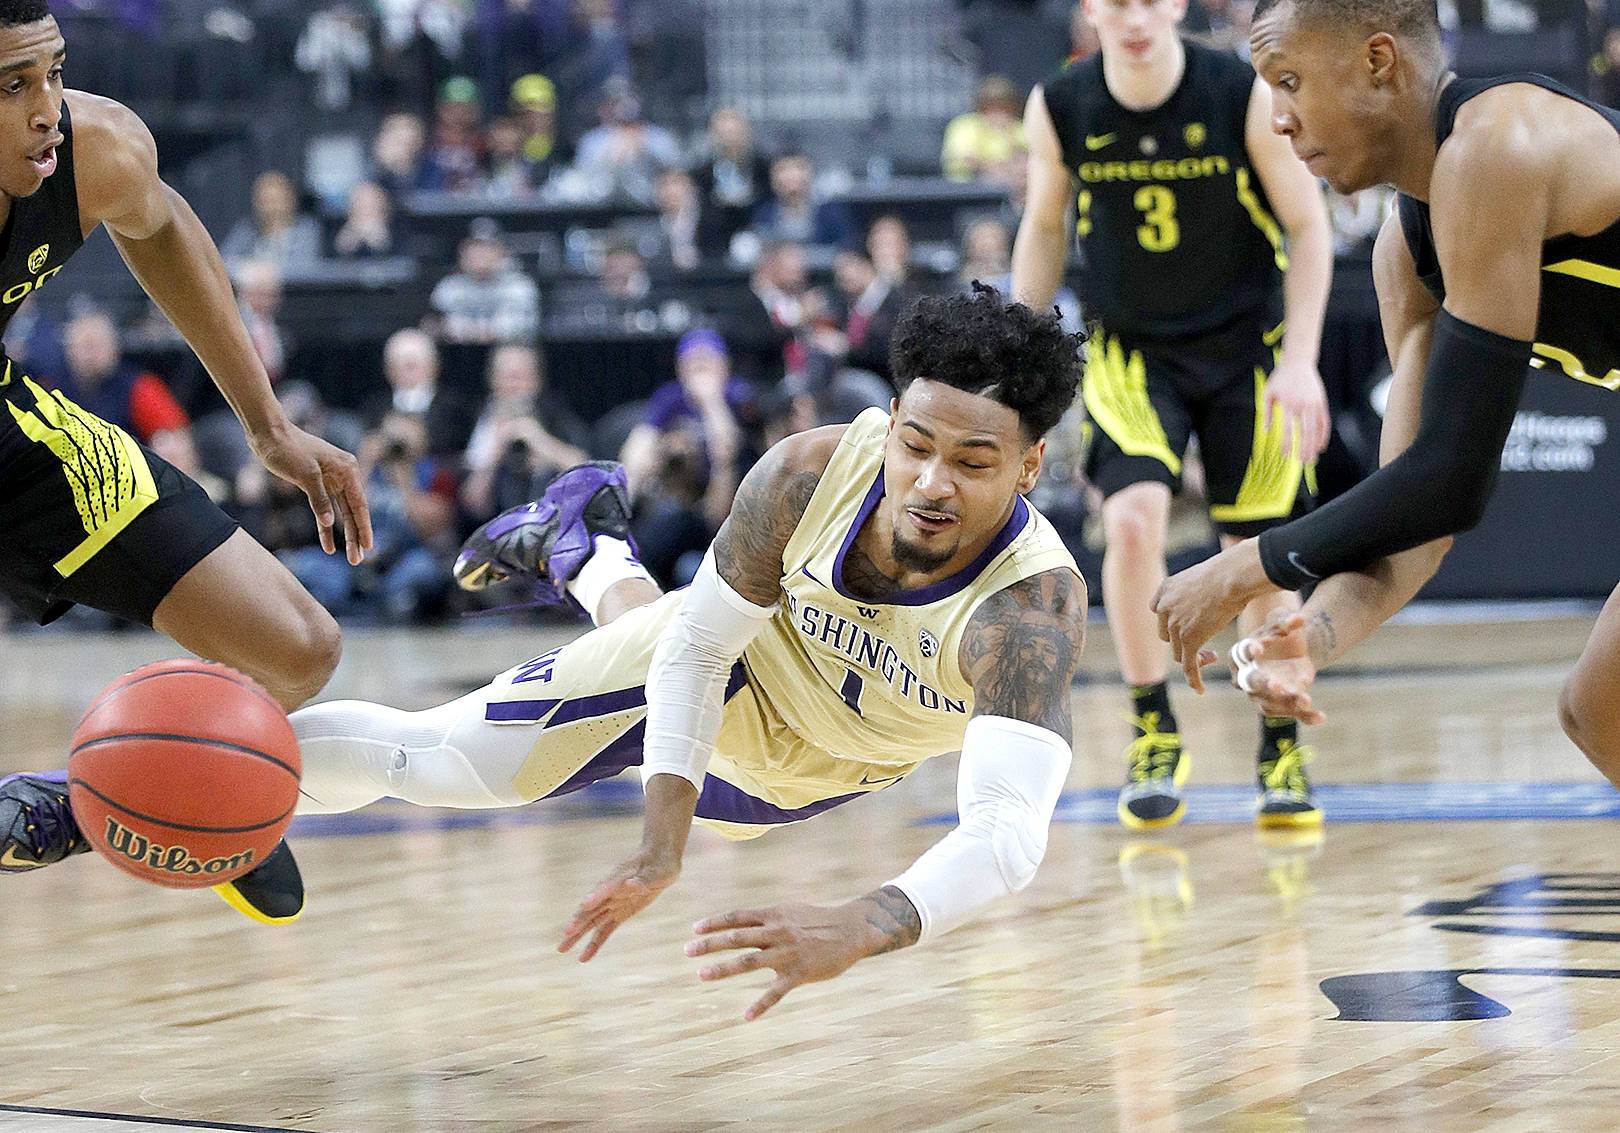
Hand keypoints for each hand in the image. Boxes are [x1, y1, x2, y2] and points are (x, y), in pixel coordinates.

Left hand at [250, 421, 372, 563]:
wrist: (268, 433)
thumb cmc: (288, 448)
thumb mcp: (305, 474)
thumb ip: (319, 499)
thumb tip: (330, 522)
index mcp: (347, 469)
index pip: (360, 504)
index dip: (364, 527)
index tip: (368, 547)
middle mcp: (343, 476)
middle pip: (353, 512)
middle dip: (356, 537)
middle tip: (358, 561)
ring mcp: (330, 481)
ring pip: (341, 514)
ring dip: (344, 536)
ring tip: (350, 558)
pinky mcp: (316, 485)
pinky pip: (325, 510)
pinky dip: (325, 527)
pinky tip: (327, 545)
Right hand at [559, 850, 680, 961]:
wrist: (659, 861)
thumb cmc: (658, 863)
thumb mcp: (657, 871)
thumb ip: (643, 880)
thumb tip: (629, 885)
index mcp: (618, 877)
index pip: (605, 887)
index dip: (596, 896)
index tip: (586, 904)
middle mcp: (610, 891)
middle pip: (592, 907)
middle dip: (579, 920)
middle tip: (567, 932)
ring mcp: (613, 903)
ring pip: (591, 922)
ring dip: (577, 935)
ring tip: (561, 949)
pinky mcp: (619, 914)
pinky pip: (604, 931)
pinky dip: (594, 944)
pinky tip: (583, 957)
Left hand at [686, 902, 869, 1020]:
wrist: (851, 930)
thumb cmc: (818, 921)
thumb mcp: (790, 911)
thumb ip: (766, 918)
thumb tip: (739, 922)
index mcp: (774, 915)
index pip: (737, 917)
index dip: (714, 923)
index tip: (694, 929)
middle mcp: (777, 932)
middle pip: (736, 937)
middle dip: (709, 944)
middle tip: (687, 951)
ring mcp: (787, 953)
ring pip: (749, 961)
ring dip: (723, 969)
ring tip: (701, 975)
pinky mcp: (799, 974)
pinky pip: (776, 992)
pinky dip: (760, 1005)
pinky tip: (746, 1016)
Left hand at [1151, 540, 1274, 691]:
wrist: (1232, 576)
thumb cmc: (1229, 572)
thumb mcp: (1205, 576)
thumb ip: (1199, 590)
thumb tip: (1215, 592)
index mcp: (1165, 589)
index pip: (1160, 611)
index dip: (1172, 622)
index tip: (1188, 625)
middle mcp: (1165, 607)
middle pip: (1167, 634)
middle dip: (1182, 641)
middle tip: (1203, 643)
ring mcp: (1175, 624)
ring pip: (1179, 651)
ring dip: (1193, 657)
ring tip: (1211, 657)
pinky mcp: (1189, 639)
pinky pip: (1188, 665)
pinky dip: (1193, 678)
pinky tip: (1199, 689)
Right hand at [1229, 610, 1324, 723]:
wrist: (1293, 651)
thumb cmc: (1280, 633)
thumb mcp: (1282, 621)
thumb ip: (1287, 621)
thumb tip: (1299, 618)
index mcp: (1241, 654)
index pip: (1241, 652)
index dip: (1248, 650)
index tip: (1259, 648)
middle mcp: (1246, 677)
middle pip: (1251, 682)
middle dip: (1264, 684)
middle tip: (1276, 685)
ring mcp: (1262, 694)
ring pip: (1272, 702)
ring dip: (1289, 702)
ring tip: (1306, 700)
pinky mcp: (1281, 704)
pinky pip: (1292, 713)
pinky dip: (1306, 716)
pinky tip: (1321, 716)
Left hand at [1263, 358, 1330, 461]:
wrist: (1298, 362)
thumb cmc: (1280, 378)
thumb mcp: (1268, 393)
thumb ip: (1267, 412)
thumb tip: (1267, 430)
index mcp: (1288, 404)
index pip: (1288, 429)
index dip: (1288, 444)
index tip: (1286, 456)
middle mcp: (1302, 405)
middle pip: (1305, 432)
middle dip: (1304, 449)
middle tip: (1303, 462)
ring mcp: (1314, 404)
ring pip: (1316, 429)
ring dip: (1315, 445)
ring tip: (1312, 458)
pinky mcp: (1321, 402)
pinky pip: (1324, 422)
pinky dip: (1324, 435)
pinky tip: (1321, 445)